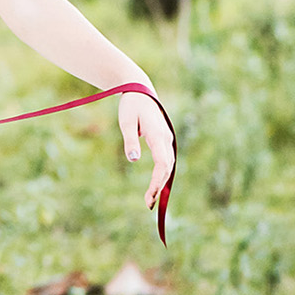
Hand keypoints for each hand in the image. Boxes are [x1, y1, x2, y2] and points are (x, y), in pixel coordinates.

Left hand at [118, 90, 173, 211]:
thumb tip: (133, 160)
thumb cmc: (131, 105)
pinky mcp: (163, 141)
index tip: (150, 196)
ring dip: (161, 183)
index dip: (157, 181)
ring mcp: (167, 140)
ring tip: (149, 199)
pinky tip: (154, 187)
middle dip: (159, 186)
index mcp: (158, 135)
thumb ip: (130, 140)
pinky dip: (161, 175)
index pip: (162, 164)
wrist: (140, 91)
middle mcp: (166, 139)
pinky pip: (165, 161)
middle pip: (167, 168)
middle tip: (147, 203)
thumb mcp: (126, 121)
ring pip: (168, 166)